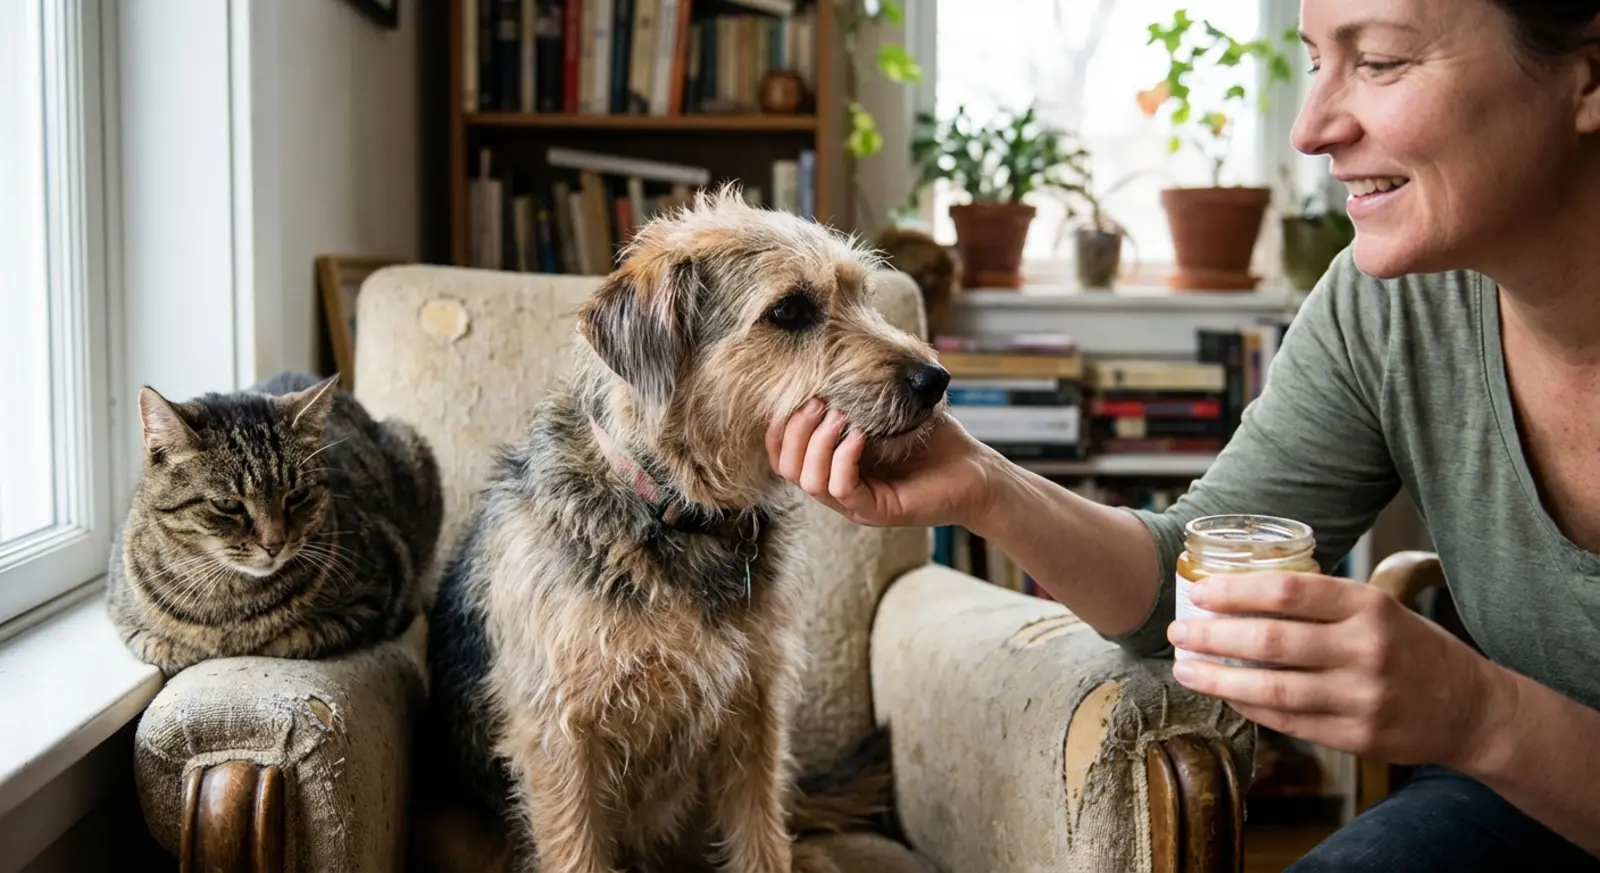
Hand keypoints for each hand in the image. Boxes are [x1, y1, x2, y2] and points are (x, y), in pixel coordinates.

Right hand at [764, 397, 998, 529]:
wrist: (974, 470)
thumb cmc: (932, 441)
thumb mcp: (886, 411)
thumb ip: (855, 395)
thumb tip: (828, 361)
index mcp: (831, 466)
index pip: (783, 456)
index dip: (779, 429)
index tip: (796, 397)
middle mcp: (837, 488)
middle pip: (788, 468)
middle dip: (795, 430)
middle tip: (819, 402)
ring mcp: (855, 504)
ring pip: (809, 481)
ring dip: (818, 442)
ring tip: (839, 415)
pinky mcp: (877, 511)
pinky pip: (842, 489)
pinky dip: (844, 457)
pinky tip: (860, 435)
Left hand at [1166, 571, 1513, 769]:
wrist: (1472, 709)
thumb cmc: (1412, 648)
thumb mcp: (1378, 608)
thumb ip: (1322, 602)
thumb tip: (1242, 591)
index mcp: (1367, 606)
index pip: (1286, 591)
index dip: (1235, 591)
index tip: (1199, 592)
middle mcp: (1365, 650)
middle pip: (1269, 641)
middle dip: (1212, 636)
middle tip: (1178, 631)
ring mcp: (1360, 697)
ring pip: (1270, 688)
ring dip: (1218, 679)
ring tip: (1186, 668)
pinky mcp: (1356, 736)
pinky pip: (1288, 720)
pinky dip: (1250, 707)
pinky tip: (1226, 695)